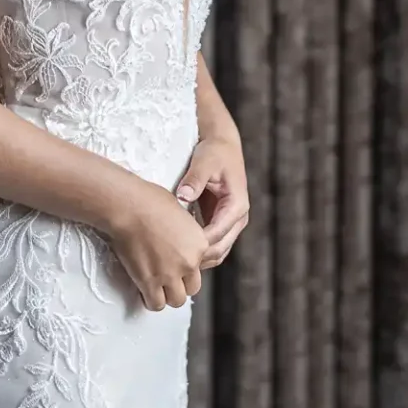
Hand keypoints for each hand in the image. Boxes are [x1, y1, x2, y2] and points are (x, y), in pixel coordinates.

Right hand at [106, 182, 207, 311]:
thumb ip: (186, 233)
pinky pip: (156, 304)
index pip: (202, 266)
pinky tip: (145, 292)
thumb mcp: (180, 213)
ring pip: (176, 300)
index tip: (179, 267)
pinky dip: (151, 300)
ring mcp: (170, 274)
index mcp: (200, 243)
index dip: (189, 267)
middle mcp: (189, 261)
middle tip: (167, 278)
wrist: (128, 207)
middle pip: (192, 288)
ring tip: (157, 287)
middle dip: (180, 284)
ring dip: (167, 295)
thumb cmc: (149, 200)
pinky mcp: (150, 281)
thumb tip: (179, 240)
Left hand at [176, 135, 249, 267]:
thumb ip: (194, 180)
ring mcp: (230, 223)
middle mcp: (238, 218)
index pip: (217, 234)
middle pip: (219, 249)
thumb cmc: (214, 152)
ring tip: (172, 262)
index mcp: (237, 205)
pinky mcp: (220, 223)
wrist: (223, 145)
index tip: (174, 249)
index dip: (197, 244)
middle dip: (197, 257)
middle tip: (170, 262)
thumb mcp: (204, 162)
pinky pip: (211, 245)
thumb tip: (183, 196)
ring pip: (217, 252)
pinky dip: (197, 251)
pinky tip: (176, 252)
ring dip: (198, 259)